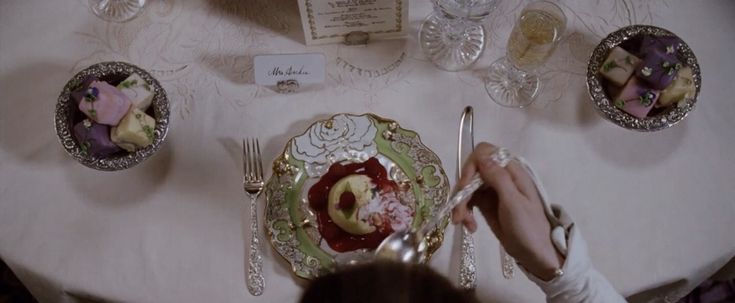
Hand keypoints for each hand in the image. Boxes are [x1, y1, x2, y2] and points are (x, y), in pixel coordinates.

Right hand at [452, 142, 562, 280]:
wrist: (535, 254)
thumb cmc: (529, 228)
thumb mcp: (514, 203)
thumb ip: (498, 178)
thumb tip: (481, 156)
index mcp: (511, 171)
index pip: (484, 153)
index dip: (471, 166)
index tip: (465, 187)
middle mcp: (500, 176)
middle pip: (471, 171)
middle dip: (462, 191)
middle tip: (459, 213)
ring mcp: (492, 190)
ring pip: (467, 187)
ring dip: (461, 204)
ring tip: (463, 224)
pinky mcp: (486, 204)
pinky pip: (468, 200)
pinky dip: (464, 211)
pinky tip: (469, 226)